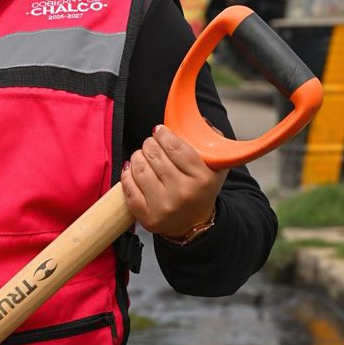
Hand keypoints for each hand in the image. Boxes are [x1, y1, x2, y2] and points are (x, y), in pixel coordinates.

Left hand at [120, 124, 227, 240]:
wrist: (195, 224)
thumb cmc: (202, 190)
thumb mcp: (216, 167)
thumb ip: (211, 142)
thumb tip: (198, 120)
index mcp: (201, 178)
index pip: (175, 146)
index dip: (163, 134)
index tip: (160, 131)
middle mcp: (182, 192)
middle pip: (154, 154)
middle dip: (150, 144)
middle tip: (152, 145)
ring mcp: (163, 206)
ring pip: (139, 167)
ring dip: (138, 156)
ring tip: (144, 156)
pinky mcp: (147, 216)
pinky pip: (128, 186)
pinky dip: (127, 173)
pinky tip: (133, 169)